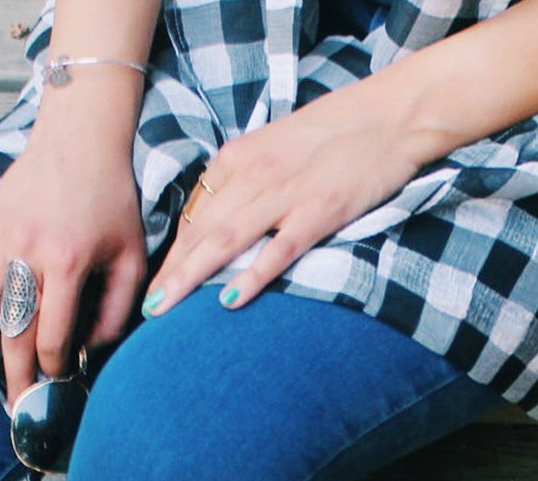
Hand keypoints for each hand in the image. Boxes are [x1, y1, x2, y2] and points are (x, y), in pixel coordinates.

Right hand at [0, 105, 148, 413]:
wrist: (79, 140)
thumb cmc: (111, 201)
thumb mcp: (130, 256)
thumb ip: (116, 309)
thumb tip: (92, 354)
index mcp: (66, 264)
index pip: (54, 336)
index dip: (55, 370)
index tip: (58, 393)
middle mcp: (25, 255)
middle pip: (14, 334)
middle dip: (15, 381)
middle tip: (15, 417)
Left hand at [140, 83, 434, 316]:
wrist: (389, 116)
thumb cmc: (336, 132)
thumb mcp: (276, 147)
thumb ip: (246, 177)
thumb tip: (220, 214)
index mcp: (239, 158)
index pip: (196, 213)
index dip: (173, 251)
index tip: (158, 281)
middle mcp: (253, 175)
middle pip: (201, 231)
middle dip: (170, 271)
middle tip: (148, 306)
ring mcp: (285, 195)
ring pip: (226, 241)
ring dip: (191, 276)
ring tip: (166, 307)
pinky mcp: (318, 212)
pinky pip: (278, 249)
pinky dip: (252, 274)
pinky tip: (228, 300)